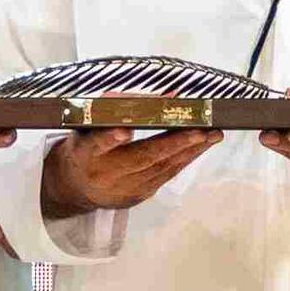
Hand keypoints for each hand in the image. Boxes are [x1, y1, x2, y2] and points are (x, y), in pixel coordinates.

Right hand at [42, 124, 220, 216]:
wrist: (76, 188)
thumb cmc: (85, 147)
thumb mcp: (86, 125)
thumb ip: (114, 108)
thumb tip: (156, 95)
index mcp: (85, 152)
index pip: (96, 144)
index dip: (110, 138)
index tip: (124, 132)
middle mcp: (104, 173)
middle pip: (141, 158)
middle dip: (174, 143)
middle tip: (200, 130)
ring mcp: (123, 188)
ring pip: (161, 167)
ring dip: (190, 150)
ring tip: (213, 134)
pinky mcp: (139, 195)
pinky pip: (167, 174)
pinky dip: (186, 158)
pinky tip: (202, 145)